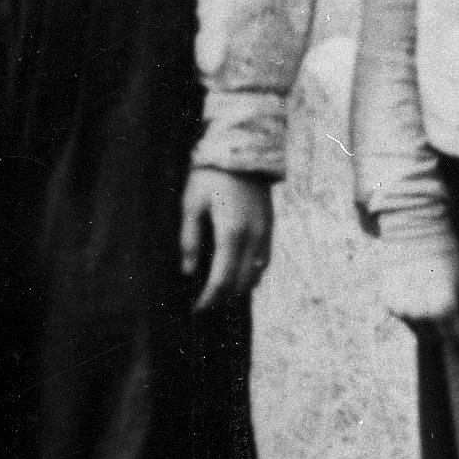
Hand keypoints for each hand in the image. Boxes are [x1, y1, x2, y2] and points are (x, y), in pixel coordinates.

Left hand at [180, 168, 273, 311]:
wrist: (242, 150)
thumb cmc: (209, 176)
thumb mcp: (191, 205)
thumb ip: (189, 240)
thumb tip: (188, 272)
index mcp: (230, 234)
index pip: (222, 280)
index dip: (209, 299)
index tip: (197, 308)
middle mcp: (252, 237)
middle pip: (241, 283)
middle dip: (223, 297)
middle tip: (205, 303)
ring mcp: (264, 233)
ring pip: (256, 275)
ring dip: (239, 288)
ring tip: (219, 292)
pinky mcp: (269, 227)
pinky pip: (264, 261)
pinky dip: (251, 273)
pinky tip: (238, 274)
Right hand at [380, 232, 458, 352]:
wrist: (414, 235)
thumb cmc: (447, 258)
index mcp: (445, 310)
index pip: (457, 339)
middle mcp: (422, 316)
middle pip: (438, 339)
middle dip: (446, 330)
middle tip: (449, 313)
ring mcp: (403, 312)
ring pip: (420, 332)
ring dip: (428, 325)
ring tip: (432, 302)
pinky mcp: (390, 305)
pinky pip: (406, 320)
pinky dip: (413, 314)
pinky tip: (417, 296)